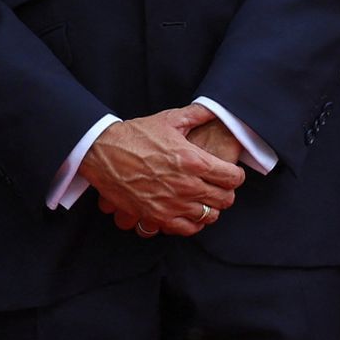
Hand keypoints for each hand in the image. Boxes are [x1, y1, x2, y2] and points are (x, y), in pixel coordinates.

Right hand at [80, 106, 242, 236]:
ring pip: (209, 216)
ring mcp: (172, 203)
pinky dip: (193, 223)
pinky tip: (190, 212)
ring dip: (210, 208)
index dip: (236, 175)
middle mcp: (187, 185)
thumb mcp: (168, 119)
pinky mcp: (157, 216)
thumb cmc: (135, 135)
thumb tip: (215, 110)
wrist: (103, 152)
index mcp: (193, 160)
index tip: (231, 173)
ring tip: (204, 199)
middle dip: (226, 192)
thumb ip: (196, 115)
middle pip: (225, 199)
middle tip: (219, 186)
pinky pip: (188, 229)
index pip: (232, 177)